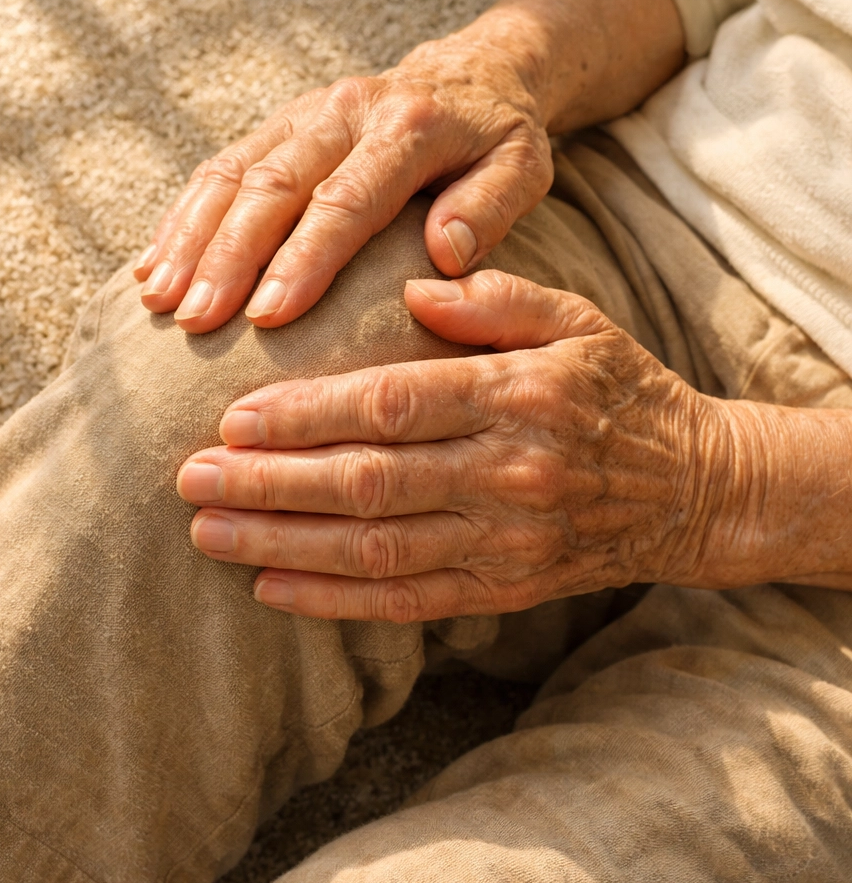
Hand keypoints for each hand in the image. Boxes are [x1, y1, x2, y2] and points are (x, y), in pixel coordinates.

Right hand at [134, 30, 552, 331]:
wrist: (470, 72)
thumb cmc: (497, 137)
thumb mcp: (523, 165)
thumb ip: (490, 206)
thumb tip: (442, 252)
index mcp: (406, 127)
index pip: (345, 200)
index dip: (304, 258)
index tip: (269, 317)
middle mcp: (343, 112)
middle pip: (271, 186)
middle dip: (227, 257)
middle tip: (197, 322)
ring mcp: (302, 114)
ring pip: (231, 175)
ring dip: (189, 239)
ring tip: (158, 300)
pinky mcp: (277, 125)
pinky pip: (218, 168)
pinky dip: (182, 218)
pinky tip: (154, 265)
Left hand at [176, 271, 742, 621]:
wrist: (690, 489)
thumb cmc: (619, 392)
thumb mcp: (577, 321)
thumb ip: (495, 297)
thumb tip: (408, 282)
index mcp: (516, 396)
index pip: (391, 405)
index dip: (306, 414)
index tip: (232, 415)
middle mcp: (507, 473)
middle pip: (366, 482)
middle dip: (269, 483)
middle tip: (190, 478)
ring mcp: (504, 541)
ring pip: (374, 549)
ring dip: (283, 544)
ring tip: (209, 533)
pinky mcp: (501, 588)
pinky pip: (406, 600)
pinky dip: (334, 599)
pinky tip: (271, 588)